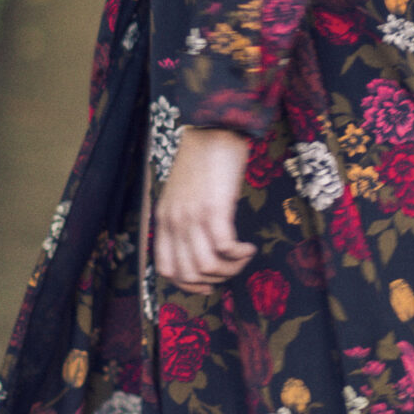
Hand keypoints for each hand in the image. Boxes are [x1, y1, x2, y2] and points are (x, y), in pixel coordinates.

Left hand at [155, 127, 254, 292]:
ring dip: (230, 269)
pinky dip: (239, 255)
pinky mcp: (214, 208)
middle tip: (233, 267)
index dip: (188, 285)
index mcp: (164, 220)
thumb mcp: (184, 193)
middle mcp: (174, 222)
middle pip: (188, 274)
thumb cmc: (204, 158)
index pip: (166, 269)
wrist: (212, 128)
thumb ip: (186, 218)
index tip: (208, 284)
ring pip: (207, 266)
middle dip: (215, 279)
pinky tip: (248, 247)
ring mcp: (192, 216)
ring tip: (243, 256)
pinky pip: (224, 248)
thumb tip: (203, 246)